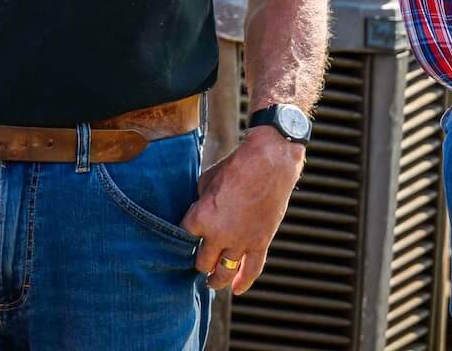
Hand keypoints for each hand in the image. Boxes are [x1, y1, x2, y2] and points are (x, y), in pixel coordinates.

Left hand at [180, 127, 305, 294]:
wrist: (268, 162)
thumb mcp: (205, 182)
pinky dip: (244, 282)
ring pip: (224, 272)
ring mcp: (241, 241)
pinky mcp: (260, 242)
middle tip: (198, 263)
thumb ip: (200, 203)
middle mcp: (218, 235)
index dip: (183, 238)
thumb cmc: (234, 167)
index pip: (183, 238)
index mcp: (200, 218)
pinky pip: (252, 270)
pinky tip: (236, 290)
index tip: (183, 241)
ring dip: (216, 280)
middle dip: (199, 263)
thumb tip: (198, 215)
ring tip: (211, 283)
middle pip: (202, 261)